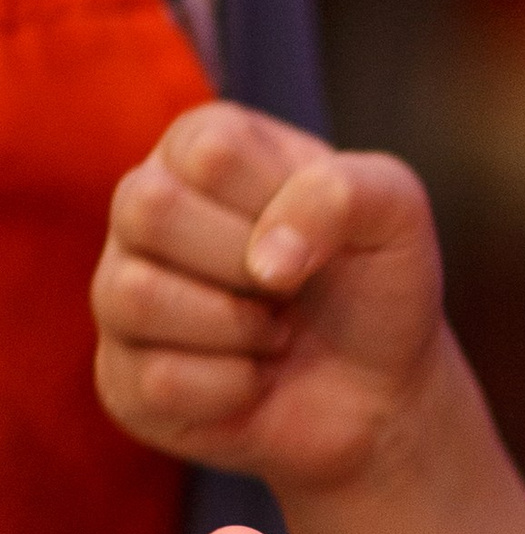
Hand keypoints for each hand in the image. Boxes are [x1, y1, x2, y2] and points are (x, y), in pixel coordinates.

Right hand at [93, 103, 451, 496]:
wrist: (380, 387)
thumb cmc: (377, 282)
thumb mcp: (396, 211)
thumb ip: (343, 193)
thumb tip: (265, 260)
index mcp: (201, 146)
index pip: (211, 152)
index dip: (276, 202)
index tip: (316, 232)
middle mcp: (145, 209)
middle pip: (149, 210)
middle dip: (245, 263)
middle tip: (290, 286)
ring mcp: (119, 292)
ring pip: (135, 295)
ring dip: (239, 328)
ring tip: (273, 330)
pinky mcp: (121, 378)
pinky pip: (157, 382)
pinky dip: (234, 387)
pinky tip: (254, 378)